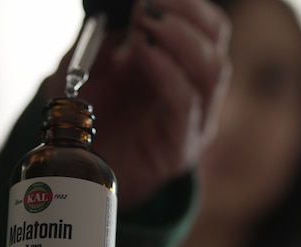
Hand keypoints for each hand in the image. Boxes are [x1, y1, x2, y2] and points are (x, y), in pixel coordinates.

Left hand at [46, 0, 232, 212]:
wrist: (83, 176)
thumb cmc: (88, 120)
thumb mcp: (85, 66)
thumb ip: (101, 39)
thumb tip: (114, 11)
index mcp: (180, 64)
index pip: (206, 24)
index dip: (188, 2)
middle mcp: (196, 89)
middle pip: (217, 40)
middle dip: (186, 12)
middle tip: (147, 3)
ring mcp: (195, 119)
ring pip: (212, 68)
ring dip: (179, 37)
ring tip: (144, 23)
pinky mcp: (182, 146)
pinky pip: (185, 101)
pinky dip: (166, 70)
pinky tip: (142, 51)